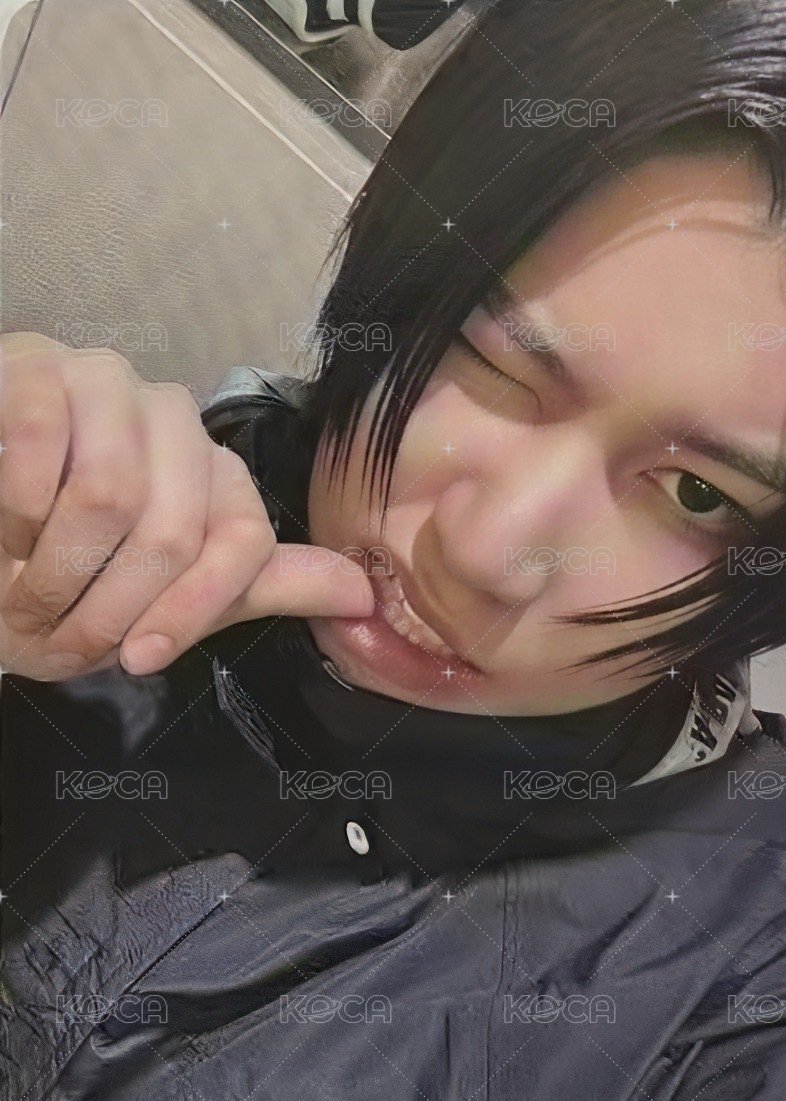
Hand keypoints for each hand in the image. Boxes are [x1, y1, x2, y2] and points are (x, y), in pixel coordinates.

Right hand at [0, 334, 373, 680]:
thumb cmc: (69, 574)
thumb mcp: (169, 597)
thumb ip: (258, 587)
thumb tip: (363, 596)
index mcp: (215, 469)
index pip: (244, 540)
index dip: (192, 610)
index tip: (142, 659)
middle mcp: (174, 418)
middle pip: (176, 529)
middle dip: (107, 607)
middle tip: (57, 632)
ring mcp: (107, 384)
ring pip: (109, 496)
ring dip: (53, 570)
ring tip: (21, 590)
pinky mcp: (37, 370)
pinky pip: (40, 452)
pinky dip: (13, 517)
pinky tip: (0, 530)